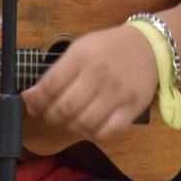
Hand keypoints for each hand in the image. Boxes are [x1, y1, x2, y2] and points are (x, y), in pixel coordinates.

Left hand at [22, 24, 158, 141]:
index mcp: (81, 56)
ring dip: (71, 126)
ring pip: (84, 123)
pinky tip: (90, 126)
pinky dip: (93, 134)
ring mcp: (117, 93)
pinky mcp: (132, 108)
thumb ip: (56, 72)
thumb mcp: (80, 48)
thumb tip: (32, 98)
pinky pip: (107, 132)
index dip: (36, 100)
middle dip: (51, 116)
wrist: (149, 46)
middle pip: (64, 108)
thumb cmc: (108, 48)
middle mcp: (98, 74)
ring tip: (71, 120)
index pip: (50, 86)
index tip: (32, 104)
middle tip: (52, 114)